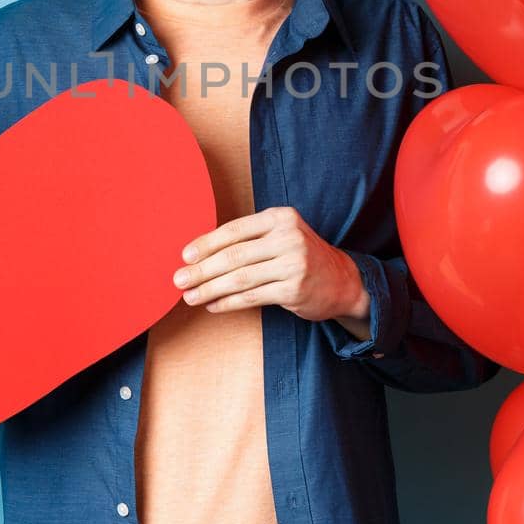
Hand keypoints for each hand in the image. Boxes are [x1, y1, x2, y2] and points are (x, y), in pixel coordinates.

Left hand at [172, 206, 370, 334]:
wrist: (343, 281)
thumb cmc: (301, 256)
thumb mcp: (281, 235)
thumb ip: (250, 239)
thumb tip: (201, 252)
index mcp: (281, 217)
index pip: (235, 229)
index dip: (206, 243)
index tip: (185, 255)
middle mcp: (288, 237)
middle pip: (234, 255)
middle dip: (202, 269)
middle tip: (179, 279)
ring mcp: (293, 264)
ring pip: (240, 278)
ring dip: (210, 289)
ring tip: (191, 296)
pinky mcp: (294, 289)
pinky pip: (252, 297)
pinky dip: (229, 302)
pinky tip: (213, 305)